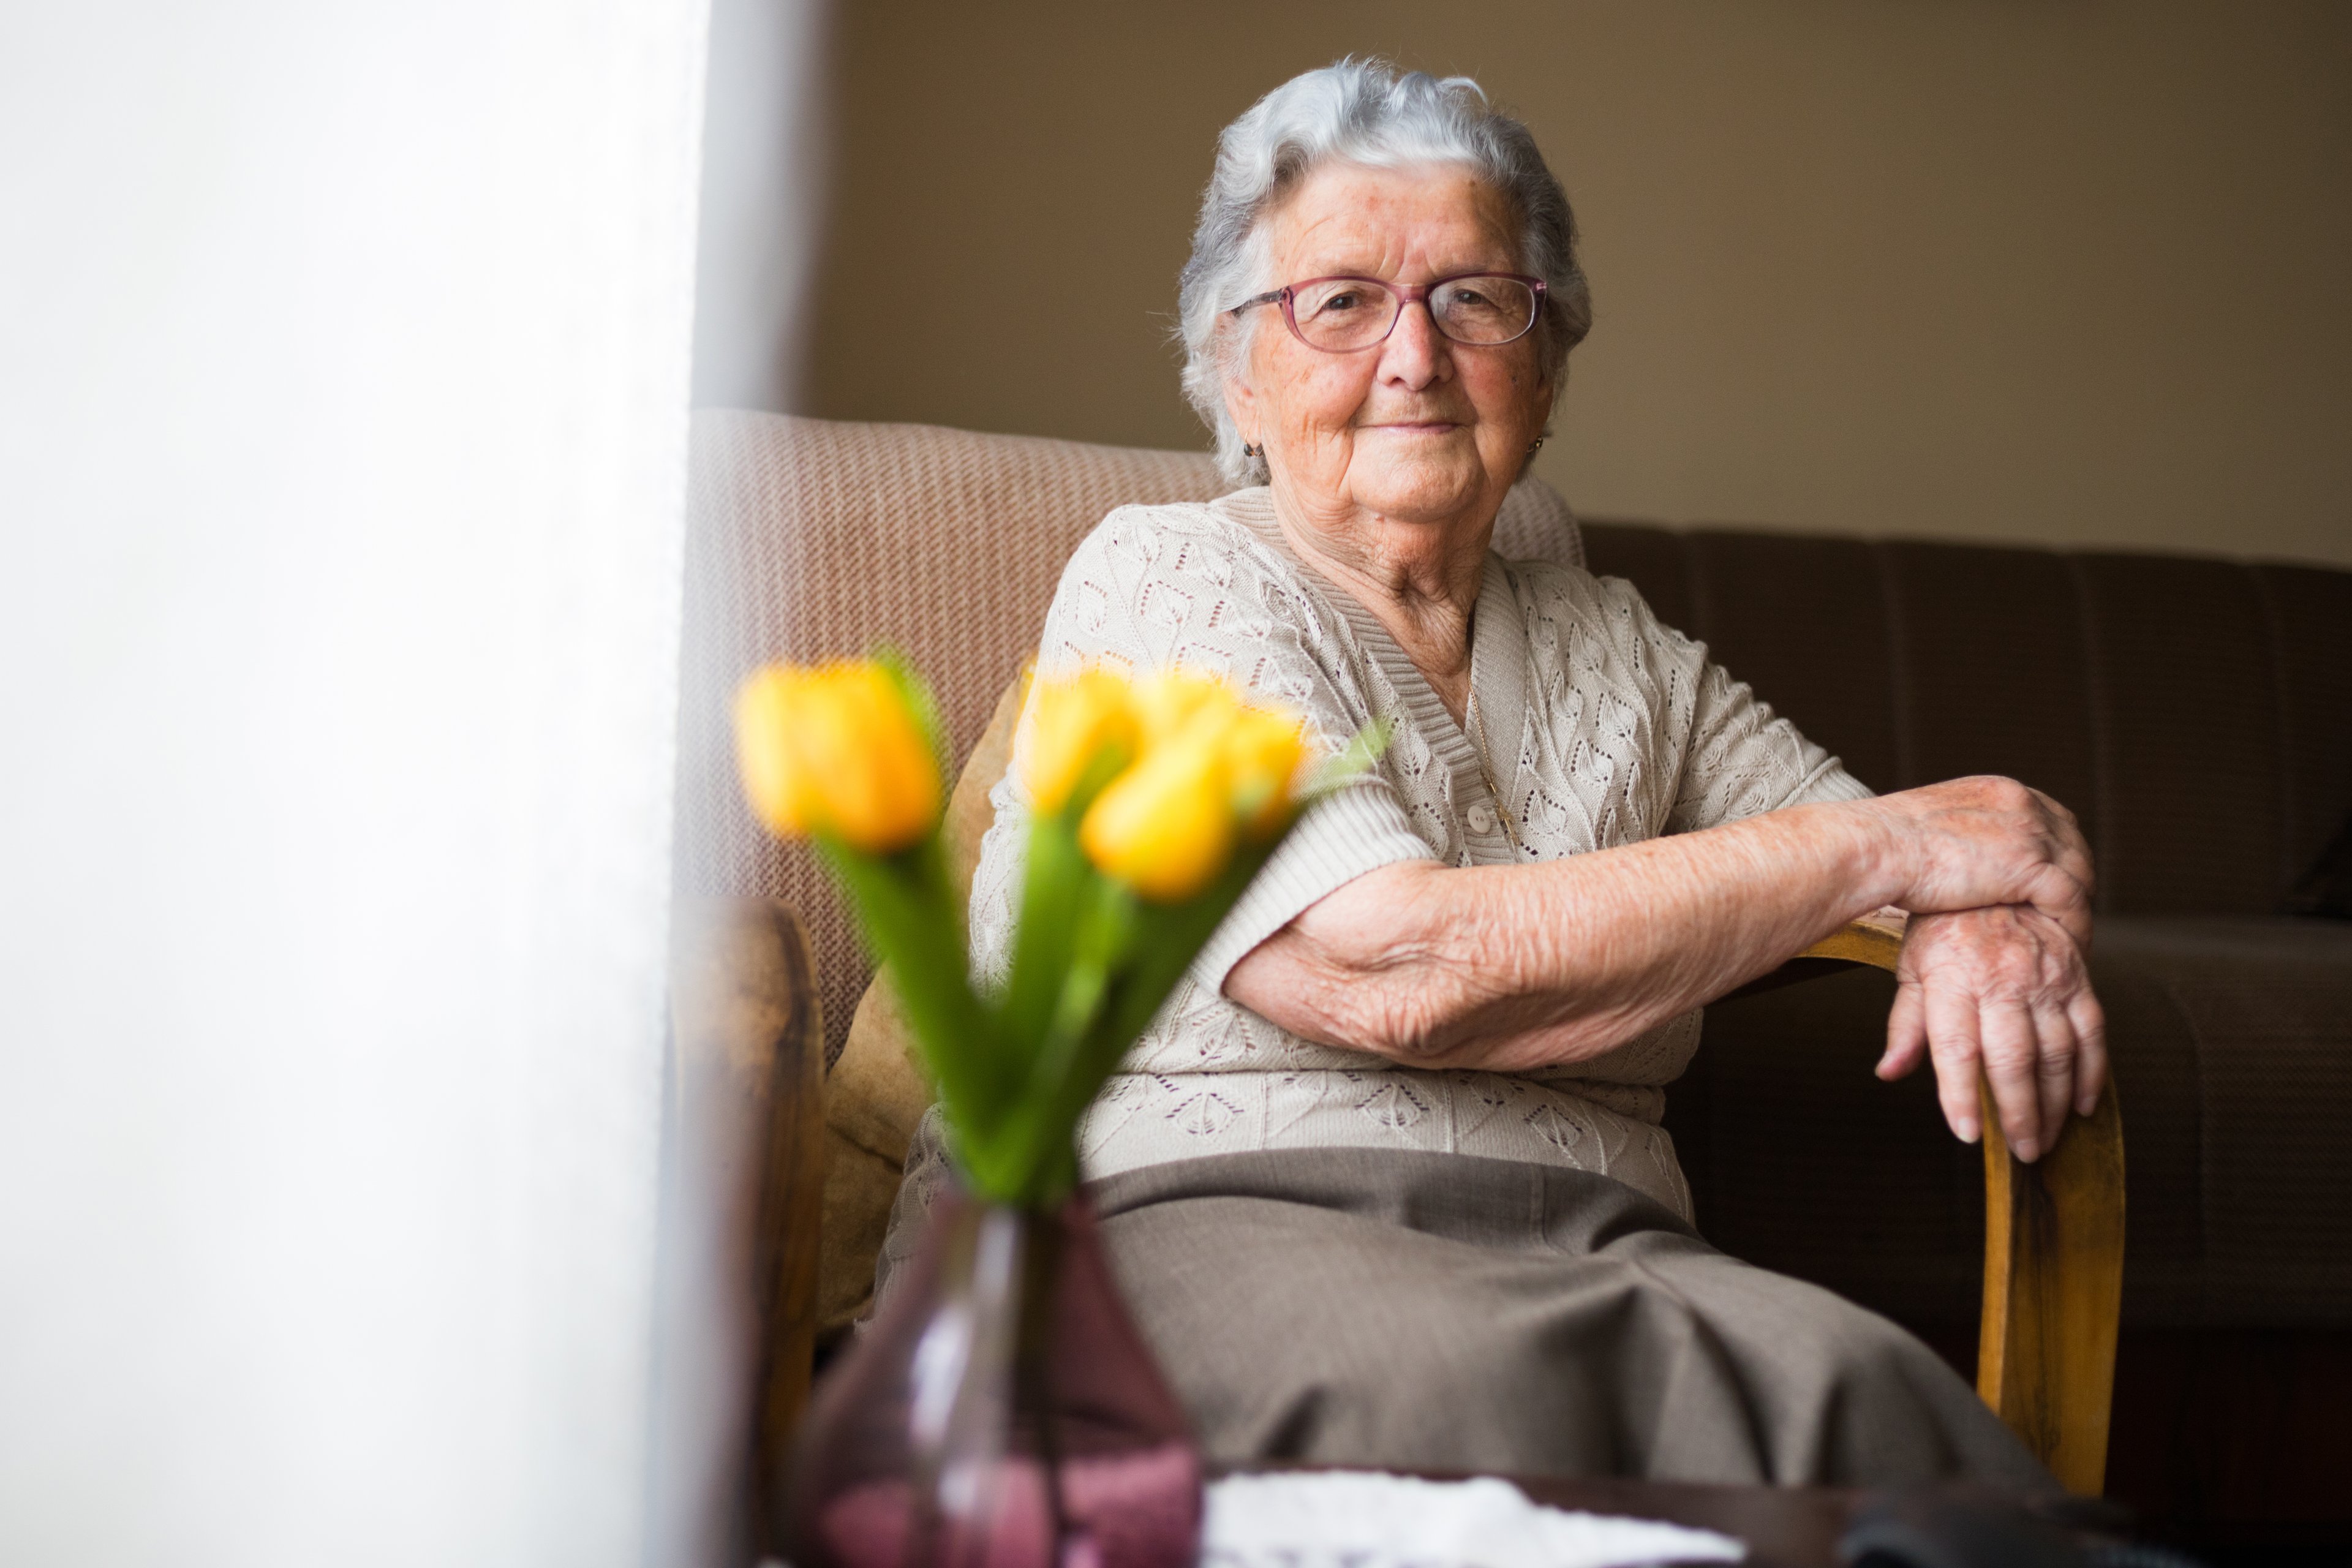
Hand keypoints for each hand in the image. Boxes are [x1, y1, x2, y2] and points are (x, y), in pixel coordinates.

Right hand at [1866, 777, 2094, 949]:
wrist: (1876, 848)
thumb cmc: (1885, 844)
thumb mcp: (1934, 825)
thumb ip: (1961, 833)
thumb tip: (1958, 856)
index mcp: (2000, 790)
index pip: (2051, 820)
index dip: (2056, 855)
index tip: (2049, 886)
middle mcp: (2024, 804)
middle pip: (2073, 845)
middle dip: (2074, 881)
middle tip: (2067, 916)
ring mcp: (2031, 832)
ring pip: (2079, 874)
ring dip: (2077, 907)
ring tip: (2072, 938)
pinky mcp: (2030, 866)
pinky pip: (2072, 900)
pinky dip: (2075, 925)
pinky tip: (2068, 946)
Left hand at [1877, 905, 2106, 1161]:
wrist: (1995, 877)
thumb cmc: (1946, 929)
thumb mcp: (1913, 969)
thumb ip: (1905, 1024)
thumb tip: (1889, 1072)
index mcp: (1955, 980)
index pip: (1956, 1048)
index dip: (1961, 1095)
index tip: (1968, 1134)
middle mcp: (2002, 980)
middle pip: (2013, 1059)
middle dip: (2020, 1114)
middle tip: (2023, 1151)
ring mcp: (2045, 979)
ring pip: (2057, 1053)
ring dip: (2057, 1104)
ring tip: (2047, 1139)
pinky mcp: (2078, 977)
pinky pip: (2093, 1032)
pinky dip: (2093, 1073)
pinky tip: (2084, 1105)